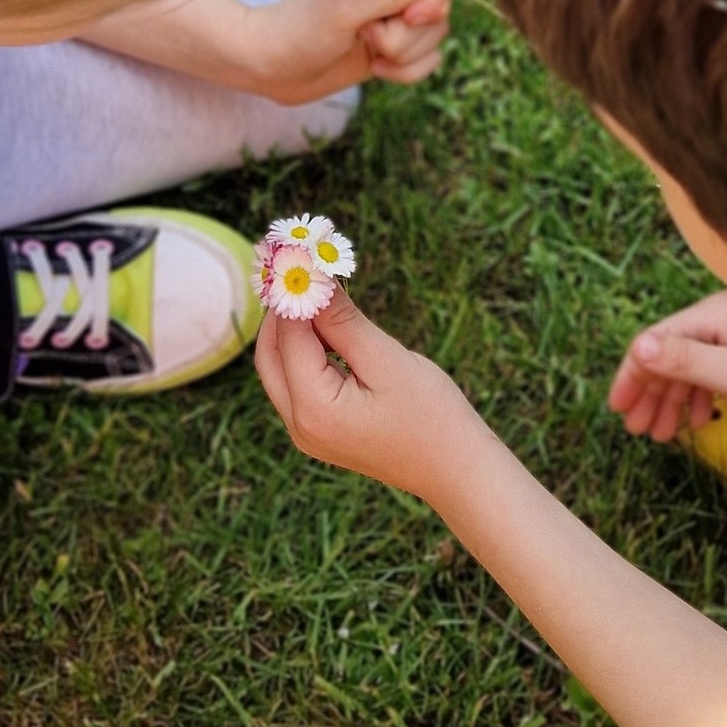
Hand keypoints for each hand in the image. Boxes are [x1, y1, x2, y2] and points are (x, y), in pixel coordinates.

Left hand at [233, 0, 450, 103]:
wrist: (269, 67)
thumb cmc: (297, 29)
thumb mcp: (345, 10)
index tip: (409, 16)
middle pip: (438, 13)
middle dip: (407, 35)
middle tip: (368, 35)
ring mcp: (395, 21)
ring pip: (434, 41)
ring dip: (403, 56)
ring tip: (367, 50)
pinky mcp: (394, 50)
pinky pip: (427, 62)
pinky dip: (406, 73)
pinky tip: (376, 70)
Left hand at [255, 290, 489, 503]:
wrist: (457, 470)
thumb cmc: (431, 415)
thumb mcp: (386, 359)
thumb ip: (342, 321)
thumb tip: (311, 280)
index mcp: (313, 408)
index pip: (287, 336)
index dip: (291, 293)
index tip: (300, 255)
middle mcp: (299, 426)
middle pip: (270, 355)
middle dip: (280, 312)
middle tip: (299, 271)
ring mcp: (307, 434)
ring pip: (280, 370)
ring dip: (292, 331)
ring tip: (318, 293)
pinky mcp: (321, 434)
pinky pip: (298, 385)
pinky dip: (306, 354)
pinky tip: (330, 330)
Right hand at [609, 289, 726, 440]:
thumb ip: (689, 362)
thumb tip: (637, 349)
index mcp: (710, 318)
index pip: (653, 344)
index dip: (631, 378)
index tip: (619, 411)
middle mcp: (721, 314)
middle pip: (669, 351)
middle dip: (650, 393)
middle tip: (639, 431)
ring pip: (693, 358)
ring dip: (674, 395)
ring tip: (665, 433)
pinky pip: (716, 360)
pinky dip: (701, 389)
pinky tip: (704, 415)